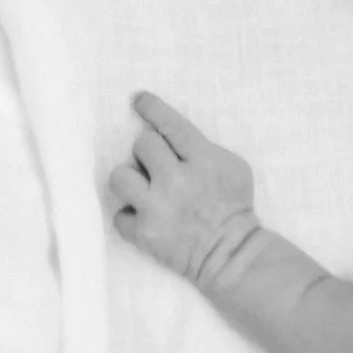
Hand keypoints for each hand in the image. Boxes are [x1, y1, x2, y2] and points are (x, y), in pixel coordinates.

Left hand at [108, 92, 255, 283]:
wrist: (230, 253)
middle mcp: (176, 180)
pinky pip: (119, 213)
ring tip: (143, 188)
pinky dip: (130, 216)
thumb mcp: (232, 165)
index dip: (151, 107)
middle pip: (142, 144)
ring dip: (130, 180)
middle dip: (148, 152)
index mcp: (202, 159)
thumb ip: (203, 146)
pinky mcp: (144, 233)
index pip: (170, 125)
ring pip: (120, 175)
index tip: (138, 99)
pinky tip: (144, 216)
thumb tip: (172, 133)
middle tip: (158, 166)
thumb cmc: (233, 205)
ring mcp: (157, 208)